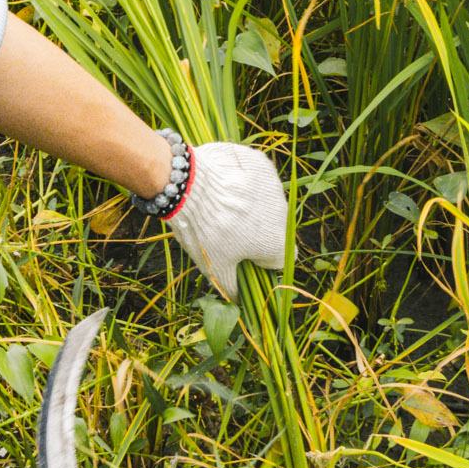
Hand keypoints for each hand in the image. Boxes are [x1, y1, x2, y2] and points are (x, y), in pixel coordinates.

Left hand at [165, 142, 286, 298]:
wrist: (186, 185)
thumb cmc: (202, 231)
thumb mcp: (215, 268)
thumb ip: (233, 288)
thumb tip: (241, 304)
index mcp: (276, 241)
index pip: (278, 259)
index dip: (260, 261)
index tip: (242, 257)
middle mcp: (282, 214)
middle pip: (273, 228)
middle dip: (254, 231)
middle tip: (225, 230)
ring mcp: (273, 185)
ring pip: (266, 201)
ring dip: (250, 206)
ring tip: (220, 206)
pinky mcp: (261, 163)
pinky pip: (257, 178)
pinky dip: (244, 182)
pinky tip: (222, 185)